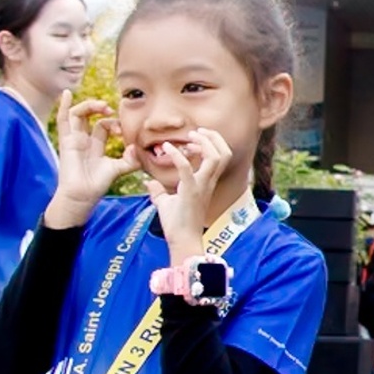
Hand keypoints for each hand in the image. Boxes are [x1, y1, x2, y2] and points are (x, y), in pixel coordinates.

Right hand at [47, 94, 122, 221]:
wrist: (82, 196)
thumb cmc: (97, 185)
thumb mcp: (118, 169)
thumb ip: (130, 160)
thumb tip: (137, 148)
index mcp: (95, 145)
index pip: (103, 126)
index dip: (114, 124)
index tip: (122, 132)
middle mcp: (83, 139)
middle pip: (89, 116)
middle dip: (101, 109)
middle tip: (111, 110)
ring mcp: (73, 139)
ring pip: (77, 114)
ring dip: (89, 105)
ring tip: (102, 106)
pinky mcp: (66, 141)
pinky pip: (62, 120)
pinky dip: (63, 106)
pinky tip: (66, 94)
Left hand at [149, 126, 234, 254]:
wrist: (181, 241)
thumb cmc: (176, 225)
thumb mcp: (166, 204)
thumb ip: (159, 192)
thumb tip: (149, 182)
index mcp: (207, 183)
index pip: (221, 156)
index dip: (212, 143)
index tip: (194, 140)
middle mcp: (208, 182)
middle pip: (224, 153)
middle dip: (213, 137)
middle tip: (195, 132)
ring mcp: (201, 187)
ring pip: (216, 157)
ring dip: (204, 143)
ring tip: (189, 138)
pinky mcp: (189, 192)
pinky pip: (186, 168)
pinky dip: (176, 155)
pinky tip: (166, 148)